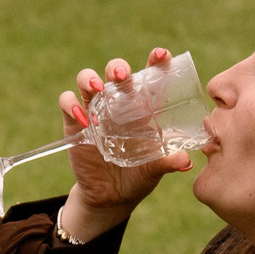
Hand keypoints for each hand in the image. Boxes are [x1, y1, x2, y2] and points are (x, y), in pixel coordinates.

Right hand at [57, 48, 192, 240]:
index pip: (150, 75)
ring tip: (98, 88)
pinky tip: (82, 118)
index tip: (161, 55)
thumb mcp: (154, 169)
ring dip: (91, 78)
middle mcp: (118, 103)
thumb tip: (187, 161)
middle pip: (115, 71)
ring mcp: (95, 110)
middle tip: (122, 76)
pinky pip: (67, 102)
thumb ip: (168, 162)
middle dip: (118, 67)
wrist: (111, 198)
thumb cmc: (138, 176)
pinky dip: (71, 104)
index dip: (155, 61)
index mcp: (143, 106)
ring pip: (88, 80)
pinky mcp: (74, 123)